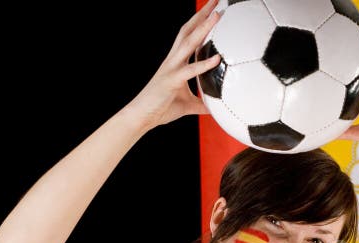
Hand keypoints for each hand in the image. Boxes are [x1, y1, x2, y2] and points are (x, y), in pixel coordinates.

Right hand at [125, 0, 221, 128]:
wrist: (141, 116)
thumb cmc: (161, 109)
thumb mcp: (187, 105)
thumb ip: (201, 103)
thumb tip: (214, 107)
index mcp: (176, 62)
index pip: (189, 36)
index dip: (200, 22)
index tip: (213, 10)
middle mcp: (173, 60)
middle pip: (189, 31)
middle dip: (202, 15)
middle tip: (217, 1)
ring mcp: (171, 68)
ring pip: (189, 42)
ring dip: (203, 27)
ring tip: (217, 14)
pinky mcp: (172, 80)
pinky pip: (190, 70)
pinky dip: (204, 64)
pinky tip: (217, 58)